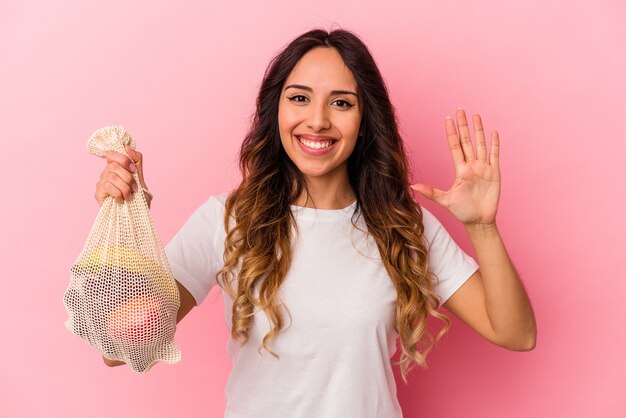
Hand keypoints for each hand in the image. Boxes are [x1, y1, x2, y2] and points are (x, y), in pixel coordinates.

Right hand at [95, 145, 148, 205]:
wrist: (137, 217)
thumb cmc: (139, 199)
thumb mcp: (141, 178)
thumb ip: (136, 162)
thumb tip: (127, 147)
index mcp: (116, 168)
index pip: (112, 154)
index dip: (123, 159)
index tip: (134, 170)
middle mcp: (107, 174)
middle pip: (114, 166)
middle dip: (128, 178)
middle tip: (134, 188)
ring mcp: (101, 183)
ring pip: (112, 177)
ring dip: (125, 188)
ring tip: (129, 197)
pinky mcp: (98, 194)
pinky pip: (107, 186)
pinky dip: (118, 194)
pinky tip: (121, 201)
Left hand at [411, 109, 499, 225]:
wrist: (479, 221)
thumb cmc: (462, 211)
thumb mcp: (445, 200)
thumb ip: (431, 192)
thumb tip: (413, 185)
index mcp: (460, 170)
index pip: (455, 146)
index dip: (451, 133)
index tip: (448, 119)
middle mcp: (471, 166)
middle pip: (467, 141)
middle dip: (463, 126)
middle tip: (460, 110)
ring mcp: (483, 168)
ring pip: (480, 144)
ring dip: (479, 130)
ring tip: (476, 116)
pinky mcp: (494, 173)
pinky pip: (495, 156)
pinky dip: (494, 145)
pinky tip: (494, 133)